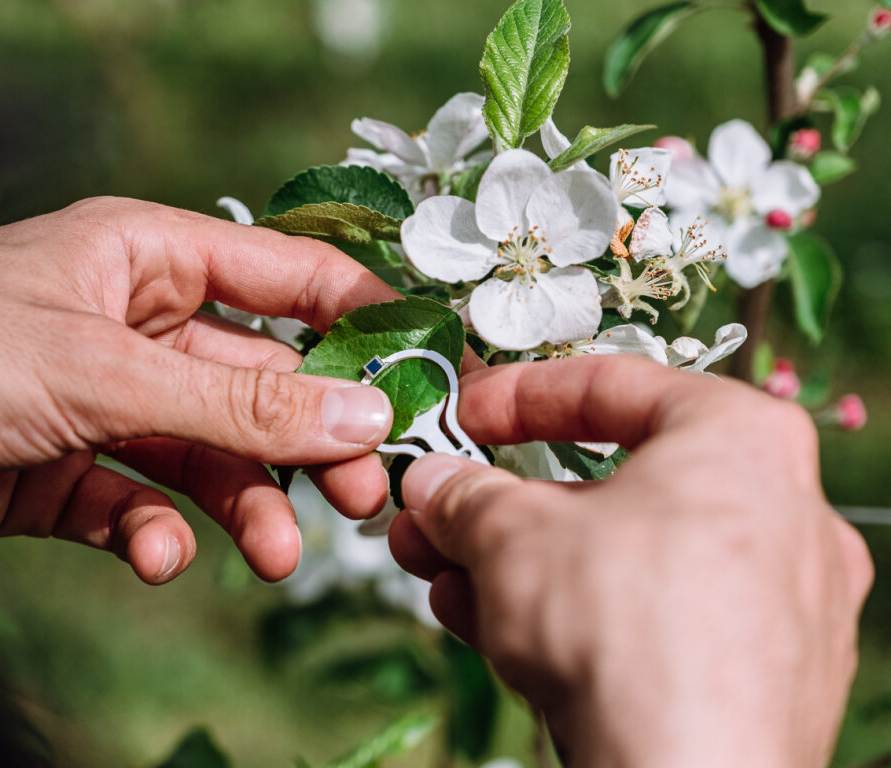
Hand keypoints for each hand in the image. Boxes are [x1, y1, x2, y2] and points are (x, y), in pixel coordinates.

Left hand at [0, 197, 400, 583]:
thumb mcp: (104, 371)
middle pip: (260, 384)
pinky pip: (142, 505)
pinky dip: (158, 536)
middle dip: (311, 442)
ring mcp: (105, 403)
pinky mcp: (69, 472)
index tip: (422, 373)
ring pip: (210, 457)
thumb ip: (238, 405)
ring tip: (274, 556)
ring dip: (247, 507)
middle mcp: (136, 329)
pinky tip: (156, 557)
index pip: (287, 277)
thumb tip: (359, 414)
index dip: (360, 319)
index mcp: (149, 261)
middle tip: (362, 497)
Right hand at [389, 356, 871, 767]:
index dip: (516, 396)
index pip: (612, 385)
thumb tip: (435, 486)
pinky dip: (565, 614)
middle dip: (502, 503)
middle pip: (609, 486)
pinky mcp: (751, 676)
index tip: (463, 413)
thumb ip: (465, 494)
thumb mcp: (510, 532)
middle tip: (440, 508)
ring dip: (517, 563)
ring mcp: (771, 603)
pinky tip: (486, 623)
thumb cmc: (628, 630)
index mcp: (741, 440)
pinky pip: (643, 621)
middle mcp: (777, 515)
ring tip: (441, 572)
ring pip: (617, 561)